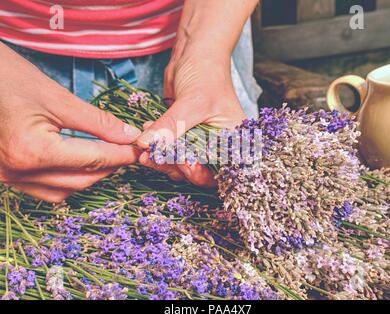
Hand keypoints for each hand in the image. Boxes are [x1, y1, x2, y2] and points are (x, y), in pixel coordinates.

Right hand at [0, 43, 140, 201]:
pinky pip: (43, 189)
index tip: (138, 149)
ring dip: (88, 176)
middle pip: (80, 180)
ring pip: (63, 190)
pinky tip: (77, 164)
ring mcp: (7, 176)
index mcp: (32, 150)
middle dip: (108, 167)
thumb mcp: (57, 97)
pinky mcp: (3, 174)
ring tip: (105, 157)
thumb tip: (128, 135)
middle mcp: (18, 171)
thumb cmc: (7, 77)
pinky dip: (66, 180)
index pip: (92, 159)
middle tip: (126, 151)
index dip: (121, 155)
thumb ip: (97, 121)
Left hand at [136, 52, 245, 187]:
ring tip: (144, 147)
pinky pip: (168, 148)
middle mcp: (217, 145)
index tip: (180, 162)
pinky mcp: (181, 134)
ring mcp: (197, 140)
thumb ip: (170, 126)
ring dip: (160, 157)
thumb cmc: (206, 73)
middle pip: (195, 170)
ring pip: (178, 162)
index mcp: (232, 141)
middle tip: (152, 156)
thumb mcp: (192, 102)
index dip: (199, 172)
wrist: (195, 52)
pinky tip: (145, 136)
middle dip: (173, 166)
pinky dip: (156, 146)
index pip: (217, 171)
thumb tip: (146, 144)